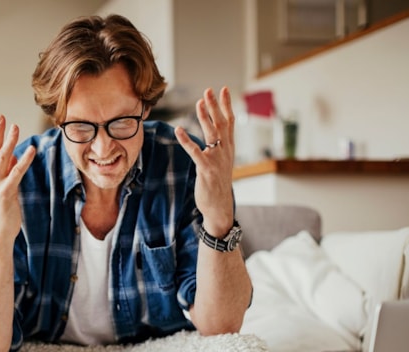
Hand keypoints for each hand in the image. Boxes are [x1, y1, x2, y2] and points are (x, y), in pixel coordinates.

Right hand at [0, 115, 35, 240]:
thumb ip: (4, 172)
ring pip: (1, 157)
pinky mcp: (6, 192)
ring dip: (10, 141)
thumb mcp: (0, 188)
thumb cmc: (0, 212)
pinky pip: (17, 172)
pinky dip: (24, 159)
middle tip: (1, 116)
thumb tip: (12, 156)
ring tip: (16, 127)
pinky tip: (32, 150)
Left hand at [175, 87, 235, 236]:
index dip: (226, 105)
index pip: (229, 121)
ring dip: (204, 117)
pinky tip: (179, 130)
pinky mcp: (206, 169)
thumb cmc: (217, 183)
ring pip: (211, 134)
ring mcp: (216, 159)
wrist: (219, 205)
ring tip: (198, 103)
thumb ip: (218, 147)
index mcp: (228, 148)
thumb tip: (213, 134)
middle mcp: (225, 151)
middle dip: (215, 106)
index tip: (223, 89)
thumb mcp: (220, 162)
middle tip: (209, 90)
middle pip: (221, 123)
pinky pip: (195, 152)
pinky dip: (187, 140)